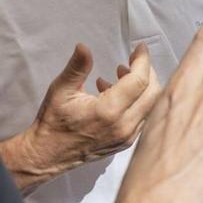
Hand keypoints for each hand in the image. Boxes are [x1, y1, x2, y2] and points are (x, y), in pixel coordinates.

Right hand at [15, 44, 161, 180]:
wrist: (48, 155)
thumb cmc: (53, 122)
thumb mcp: (61, 90)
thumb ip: (77, 67)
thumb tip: (84, 46)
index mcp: (108, 111)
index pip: (139, 81)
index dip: (143, 61)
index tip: (140, 48)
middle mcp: (123, 126)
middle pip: (153, 93)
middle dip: (148, 72)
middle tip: (134, 59)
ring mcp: (127, 136)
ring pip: (151, 106)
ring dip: (144, 86)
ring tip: (122, 73)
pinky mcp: (126, 142)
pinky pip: (143, 117)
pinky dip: (138, 100)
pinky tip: (116, 91)